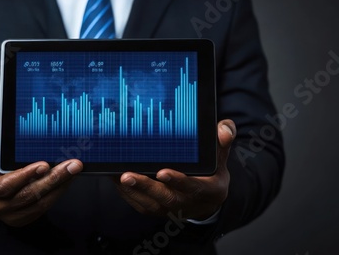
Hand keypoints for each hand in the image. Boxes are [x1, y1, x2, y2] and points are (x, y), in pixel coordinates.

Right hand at [0, 122, 82, 226]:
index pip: (3, 186)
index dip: (25, 176)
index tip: (44, 164)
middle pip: (26, 196)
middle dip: (52, 179)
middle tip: (71, 165)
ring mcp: (8, 215)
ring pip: (38, 204)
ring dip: (59, 186)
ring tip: (73, 170)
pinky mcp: (22, 218)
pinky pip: (43, 208)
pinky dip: (57, 193)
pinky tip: (67, 179)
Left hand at [116, 119, 235, 219]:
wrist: (205, 201)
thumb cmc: (211, 174)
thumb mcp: (221, 158)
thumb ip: (222, 143)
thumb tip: (224, 129)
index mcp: (206, 191)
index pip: (191, 187)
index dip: (177, 181)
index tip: (162, 172)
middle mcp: (187, 203)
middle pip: (165, 198)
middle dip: (145, 187)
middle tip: (127, 176)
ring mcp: (169, 209)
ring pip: (148, 203)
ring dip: (131, 191)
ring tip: (115, 175)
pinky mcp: (155, 209)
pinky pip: (138, 203)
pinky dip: (126, 192)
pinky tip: (114, 177)